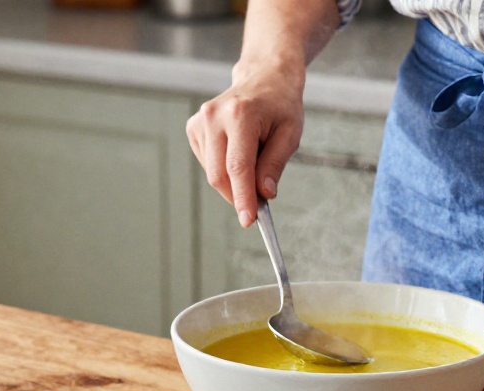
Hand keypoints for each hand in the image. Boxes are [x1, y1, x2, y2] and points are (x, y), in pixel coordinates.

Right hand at [186, 61, 304, 227]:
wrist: (264, 78)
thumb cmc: (280, 105)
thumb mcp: (290, 134)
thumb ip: (274, 165)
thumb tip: (263, 194)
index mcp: (240, 115)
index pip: (238, 167)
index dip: (242, 198)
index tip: (248, 220)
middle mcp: (214, 116)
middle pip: (219, 174)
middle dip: (237, 195)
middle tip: (258, 204)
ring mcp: (199, 121)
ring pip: (212, 172)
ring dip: (233, 181)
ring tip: (254, 158)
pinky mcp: (193, 128)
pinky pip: (207, 164)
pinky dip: (224, 169)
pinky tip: (238, 151)